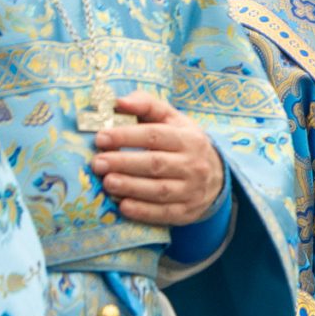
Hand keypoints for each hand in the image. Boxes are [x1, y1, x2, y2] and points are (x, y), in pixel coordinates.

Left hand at [91, 93, 223, 225]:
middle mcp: (193, 165)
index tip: (101, 138)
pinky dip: (143, 211)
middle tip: (98, 163)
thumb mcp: (173, 120)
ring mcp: (191, 190)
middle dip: (124, 163)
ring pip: (159, 190)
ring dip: (131, 187)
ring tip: (107, 183)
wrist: (217, 176)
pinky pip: (164, 214)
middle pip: (155, 164)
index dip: (127, 136)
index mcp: (188, 138)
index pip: (155, 135)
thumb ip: (147, 106)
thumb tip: (118, 102)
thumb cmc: (184, 143)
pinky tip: (123, 207)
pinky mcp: (187, 212)